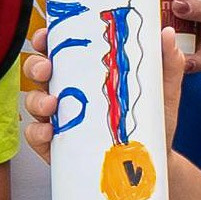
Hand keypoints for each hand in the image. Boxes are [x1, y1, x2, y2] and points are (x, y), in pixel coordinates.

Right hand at [19, 26, 191, 159]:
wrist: (152, 165)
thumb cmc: (154, 124)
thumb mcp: (163, 92)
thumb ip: (166, 64)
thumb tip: (167, 34)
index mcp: (88, 72)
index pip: (61, 49)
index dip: (48, 39)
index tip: (48, 34)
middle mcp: (69, 92)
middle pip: (39, 71)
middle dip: (36, 65)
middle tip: (47, 68)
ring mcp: (59, 119)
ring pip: (33, 101)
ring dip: (36, 99)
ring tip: (52, 103)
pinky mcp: (55, 145)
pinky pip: (36, 134)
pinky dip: (37, 131)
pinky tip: (49, 131)